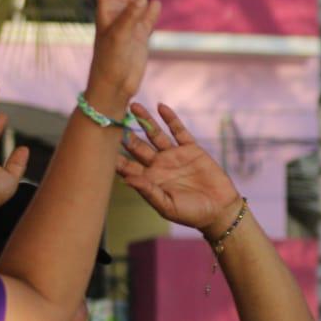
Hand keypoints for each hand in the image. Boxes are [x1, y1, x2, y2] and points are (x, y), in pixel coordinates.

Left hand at [84, 0, 159, 112]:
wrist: (115, 86)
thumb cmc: (110, 62)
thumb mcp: (119, 37)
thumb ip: (131, 17)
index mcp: (107, 11)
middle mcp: (118, 15)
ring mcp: (130, 25)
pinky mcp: (140, 38)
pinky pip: (147, 19)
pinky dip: (151, 10)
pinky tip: (155, 2)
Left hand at [116, 104, 240, 232]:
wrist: (220, 210)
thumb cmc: (192, 214)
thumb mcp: (168, 206)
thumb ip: (148, 191)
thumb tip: (127, 180)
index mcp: (149, 180)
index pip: (126, 166)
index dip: (114, 156)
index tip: (100, 144)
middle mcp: (158, 165)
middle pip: (137, 146)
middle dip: (125, 134)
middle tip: (113, 118)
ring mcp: (174, 156)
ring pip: (155, 134)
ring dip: (145, 120)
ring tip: (133, 106)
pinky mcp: (191, 149)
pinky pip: (179, 131)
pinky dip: (171, 119)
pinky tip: (161, 107)